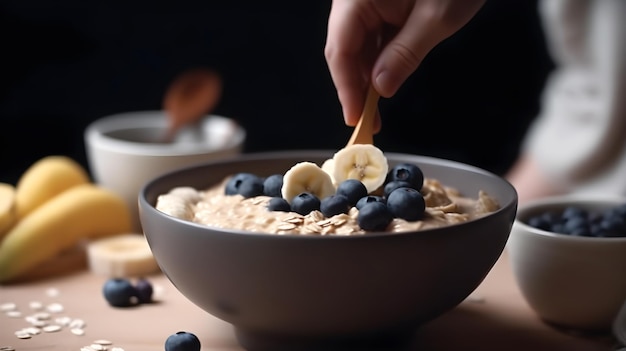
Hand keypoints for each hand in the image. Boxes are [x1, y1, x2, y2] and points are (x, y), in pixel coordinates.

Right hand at [324, 0, 485, 125]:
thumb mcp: (436, 18)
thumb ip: (404, 55)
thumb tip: (381, 88)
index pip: (341, 48)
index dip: (345, 87)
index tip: (355, 117)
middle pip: (344, 49)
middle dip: (355, 86)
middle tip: (368, 120)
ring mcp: (367, 0)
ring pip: (357, 45)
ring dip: (367, 76)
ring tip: (378, 109)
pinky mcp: (381, 3)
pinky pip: (372, 36)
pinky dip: (379, 60)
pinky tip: (386, 80)